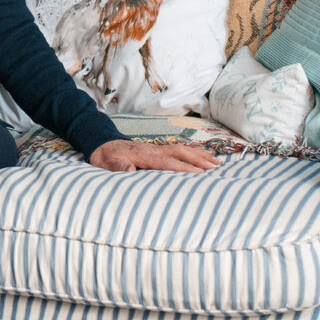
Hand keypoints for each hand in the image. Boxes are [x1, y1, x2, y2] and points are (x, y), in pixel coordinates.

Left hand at [89, 139, 220, 172]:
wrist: (102, 146)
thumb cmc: (107, 158)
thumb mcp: (110, 165)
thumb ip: (120, 167)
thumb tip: (130, 169)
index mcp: (145, 155)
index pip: (168, 162)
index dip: (183, 167)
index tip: (199, 173)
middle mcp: (154, 150)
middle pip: (180, 152)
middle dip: (199, 160)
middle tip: (216, 167)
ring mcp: (157, 148)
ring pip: (182, 150)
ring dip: (199, 155)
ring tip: (217, 162)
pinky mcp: (157, 150)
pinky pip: (178, 149)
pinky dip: (192, 152)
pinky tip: (202, 155)